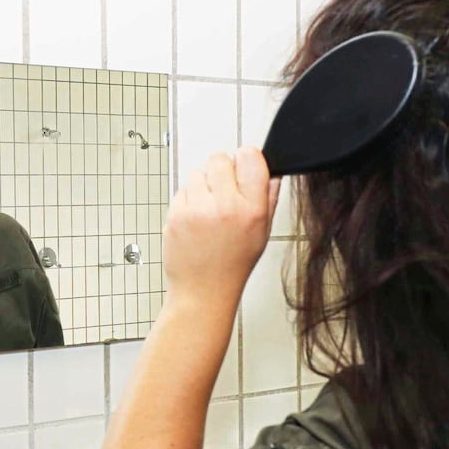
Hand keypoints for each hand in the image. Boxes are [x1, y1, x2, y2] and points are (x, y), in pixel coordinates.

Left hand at [163, 147, 280, 304]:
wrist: (203, 291)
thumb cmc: (232, 265)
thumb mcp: (262, 233)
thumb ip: (268, 198)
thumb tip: (272, 172)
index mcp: (252, 209)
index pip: (250, 156)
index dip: (246, 160)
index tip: (243, 170)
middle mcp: (225, 206)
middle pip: (220, 159)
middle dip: (221, 172)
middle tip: (222, 194)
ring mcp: (198, 209)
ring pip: (197, 173)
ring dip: (202, 187)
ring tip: (208, 212)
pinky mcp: (176, 214)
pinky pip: (181, 190)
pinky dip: (187, 201)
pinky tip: (195, 221)